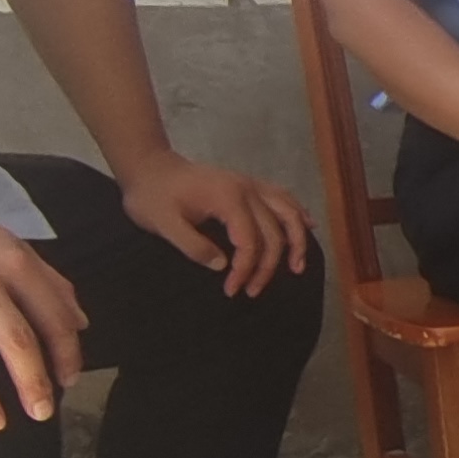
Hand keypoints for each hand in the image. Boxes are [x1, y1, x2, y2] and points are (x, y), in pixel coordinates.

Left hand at [118, 147, 314, 296]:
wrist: (149, 166)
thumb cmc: (151, 196)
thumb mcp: (162, 224)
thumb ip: (192, 246)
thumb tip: (222, 265)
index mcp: (227, 198)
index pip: (249, 240)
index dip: (245, 269)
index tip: (232, 290)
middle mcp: (247, 188)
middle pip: (273, 232)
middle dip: (266, 266)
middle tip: (251, 291)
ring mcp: (251, 184)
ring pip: (288, 212)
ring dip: (297, 241)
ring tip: (297, 268)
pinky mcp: (249, 184)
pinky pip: (283, 198)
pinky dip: (298, 213)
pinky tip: (309, 226)